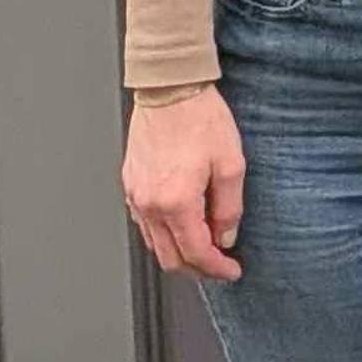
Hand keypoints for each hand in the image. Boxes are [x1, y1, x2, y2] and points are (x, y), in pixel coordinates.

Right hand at [123, 87, 247, 280]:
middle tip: (220, 265)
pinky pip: (145, 224)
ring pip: (154, 244)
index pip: (195, 253)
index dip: (216, 269)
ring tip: (206, 247)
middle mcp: (149, 204)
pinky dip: (164, 235)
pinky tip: (183, 226)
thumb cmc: (200, 119)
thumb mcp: (231, 164)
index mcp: (175, 202)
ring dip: (180, 253)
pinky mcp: (130, 185)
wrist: (170, 90)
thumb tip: (226, 236)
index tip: (232, 271)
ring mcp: (136, 196)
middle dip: (197, 269)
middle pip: (170, 258)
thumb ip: (229, 207)